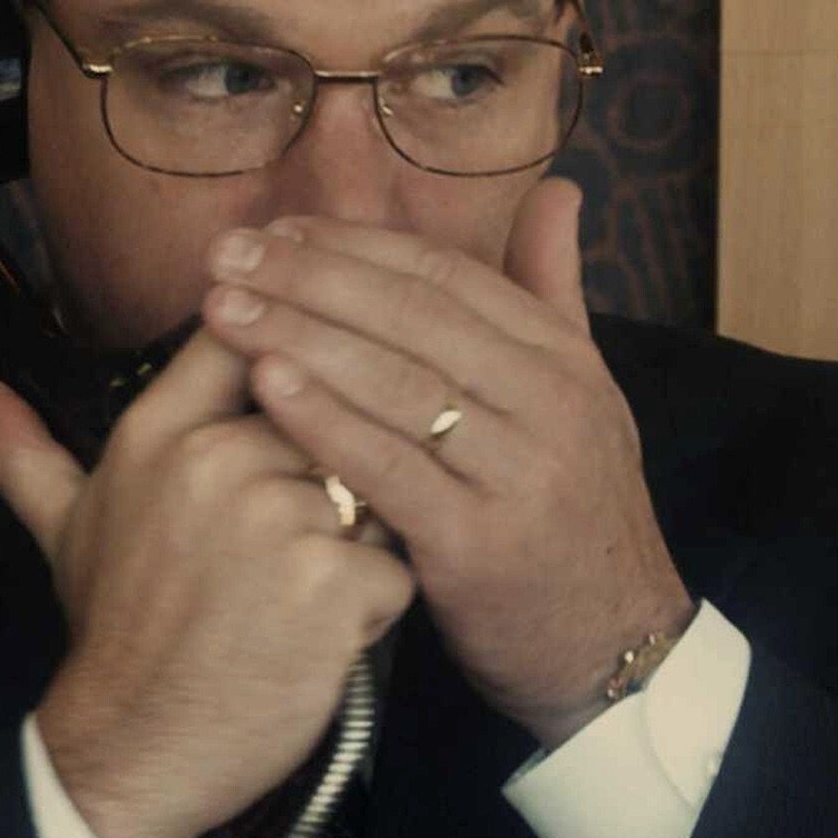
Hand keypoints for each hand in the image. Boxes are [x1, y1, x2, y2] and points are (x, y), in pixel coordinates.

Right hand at [0, 332, 416, 837]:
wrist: (137, 747)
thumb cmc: (115, 633)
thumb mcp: (63, 529)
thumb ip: (27, 449)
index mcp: (157, 433)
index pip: (244, 336)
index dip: (283, 349)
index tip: (290, 384)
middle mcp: (216, 458)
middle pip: (323, 425)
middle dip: (321, 486)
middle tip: (268, 564)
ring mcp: (278, 516)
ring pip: (368, 498)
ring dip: (350, 550)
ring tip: (287, 605)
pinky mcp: (333, 579)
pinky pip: (392, 567)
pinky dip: (370, 610)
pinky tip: (314, 641)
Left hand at [194, 176, 692, 746]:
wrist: (614, 646)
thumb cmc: (569, 516)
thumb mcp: (579, 397)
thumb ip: (551, 293)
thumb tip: (557, 190)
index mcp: (564, 360)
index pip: (446, 277)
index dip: (356, 246)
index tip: (279, 229)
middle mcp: (550, 403)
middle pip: (414, 317)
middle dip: (310, 277)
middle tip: (226, 254)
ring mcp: (520, 472)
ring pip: (398, 383)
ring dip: (300, 335)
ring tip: (223, 309)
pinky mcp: (481, 542)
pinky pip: (391, 467)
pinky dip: (325, 422)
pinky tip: (265, 387)